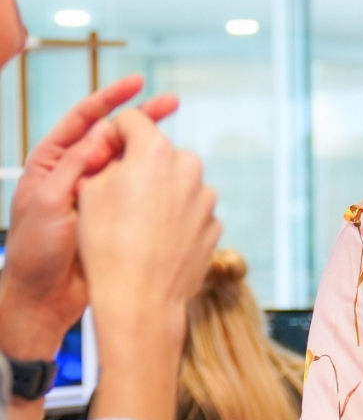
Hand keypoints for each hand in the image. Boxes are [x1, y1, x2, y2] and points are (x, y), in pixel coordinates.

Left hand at [0, 76, 176, 360]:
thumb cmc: (34, 251)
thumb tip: (105, 135)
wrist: (43, 299)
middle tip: (172, 103)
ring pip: (131, 165)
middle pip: (113, 137)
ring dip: (152, 153)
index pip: (84, 120)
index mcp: (52, 164)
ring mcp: (99, 196)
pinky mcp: (116, 218)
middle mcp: (76, 174)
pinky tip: (173, 181)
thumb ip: (75, 166)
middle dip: (142, 120)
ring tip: (176, 145)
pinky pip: (139, 194)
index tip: (138, 85)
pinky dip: (156, 185)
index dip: (110, 99)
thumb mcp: (50, 201)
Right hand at [78, 109, 219, 419]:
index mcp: (155, 152)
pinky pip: (192, 211)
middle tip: (120, 194)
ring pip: (179, 183)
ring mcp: (206, 198)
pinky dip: (177, 218)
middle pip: (160, 153)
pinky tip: (157, 240)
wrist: (141, 299)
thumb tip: (118, 154)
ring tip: (138, 225)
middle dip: (142, 166)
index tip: (107, 153)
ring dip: (162, 193)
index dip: (116, 134)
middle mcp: (189, 168)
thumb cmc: (108, 246)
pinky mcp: (215, 223)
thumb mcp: (90, 192)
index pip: (134, 120)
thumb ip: (108, 161)